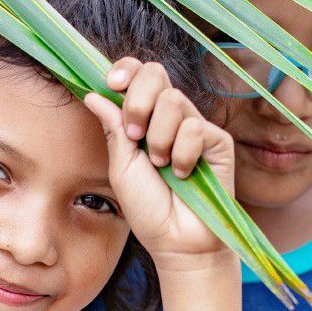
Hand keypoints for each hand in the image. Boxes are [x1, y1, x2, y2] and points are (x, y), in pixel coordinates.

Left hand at [81, 57, 236, 271]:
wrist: (175, 240)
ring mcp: (195, 127)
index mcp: (144, 118)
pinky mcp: (218, 141)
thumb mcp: (121, 166)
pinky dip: (183, 153)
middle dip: (138, 100)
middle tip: (133, 135)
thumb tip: (93, 94)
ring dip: (158, 136)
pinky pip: (196, 128)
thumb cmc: (147, 207)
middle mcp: (170, 117)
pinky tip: (183, 174)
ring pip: (173, 100)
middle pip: (156, 73)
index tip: (112, 83)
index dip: (126, 70)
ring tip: (160, 165)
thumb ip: (112, 128)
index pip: (139, 75)